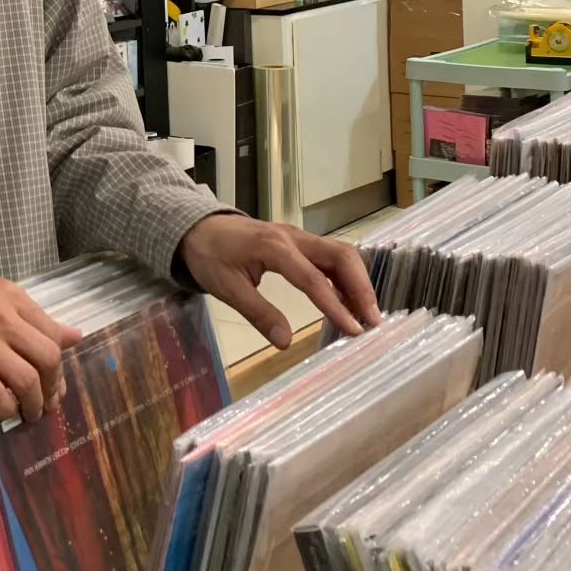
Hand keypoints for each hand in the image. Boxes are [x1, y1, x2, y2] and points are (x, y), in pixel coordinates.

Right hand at [0, 277, 81, 422]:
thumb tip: (75, 336)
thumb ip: (32, 317)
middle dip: (53, 387)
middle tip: (46, 402)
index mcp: (9, 295)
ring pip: (26, 379)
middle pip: (47, 357)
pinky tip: (4, 411)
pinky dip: (7, 409)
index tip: (55, 383)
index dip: (59, 365)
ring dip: (33, 404)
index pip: (52, 333)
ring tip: (28, 412)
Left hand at [178, 214, 379, 349]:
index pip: (314, 279)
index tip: (356, 330)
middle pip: (340, 256)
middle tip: (374, 321)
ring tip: (367, 315)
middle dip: (361, 287)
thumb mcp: (226, 288)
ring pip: (339, 254)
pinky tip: (348, 301)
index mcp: (274, 247)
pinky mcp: (297, 242)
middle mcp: (293, 238)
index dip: (336, 306)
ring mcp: (297, 237)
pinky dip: (344, 277)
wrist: (196, 227)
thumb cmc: (209, 256)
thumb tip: (286, 342)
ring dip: (357, 282)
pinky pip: (328, 257)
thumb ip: (258, 313)